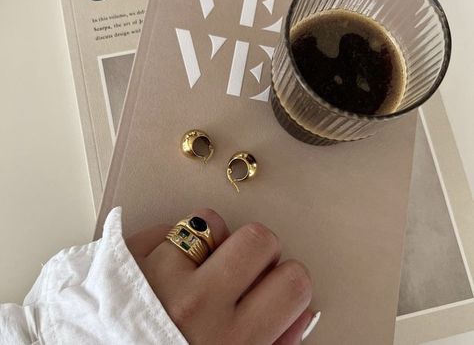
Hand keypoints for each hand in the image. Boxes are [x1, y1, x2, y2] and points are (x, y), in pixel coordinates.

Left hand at [126, 208, 316, 344]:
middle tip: (240, 271)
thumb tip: (299, 310)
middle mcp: (194, 305)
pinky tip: (166, 268)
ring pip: (210, 221)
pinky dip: (170, 242)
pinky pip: (166, 225)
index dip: (288, 282)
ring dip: (210, 241)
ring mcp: (156, 277)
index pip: (293, 282)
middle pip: (258, 238)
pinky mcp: (124, 259)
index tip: (275, 286)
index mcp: (230, 343)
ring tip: (197, 268)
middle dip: (257, 252)